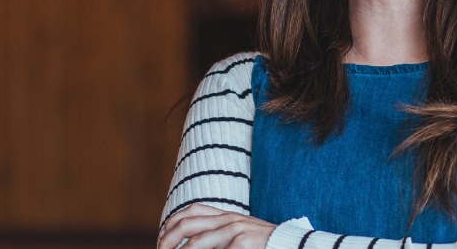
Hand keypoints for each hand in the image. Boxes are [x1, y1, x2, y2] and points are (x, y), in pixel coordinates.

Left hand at [159, 203, 276, 248]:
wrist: (295, 244)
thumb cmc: (266, 244)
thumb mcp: (241, 233)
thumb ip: (220, 235)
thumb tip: (194, 245)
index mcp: (227, 215)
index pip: (191, 211)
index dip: (171, 224)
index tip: (162, 239)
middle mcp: (229, 219)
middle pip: (187, 224)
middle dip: (168, 240)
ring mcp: (235, 231)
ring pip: (197, 242)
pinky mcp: (243, 244)